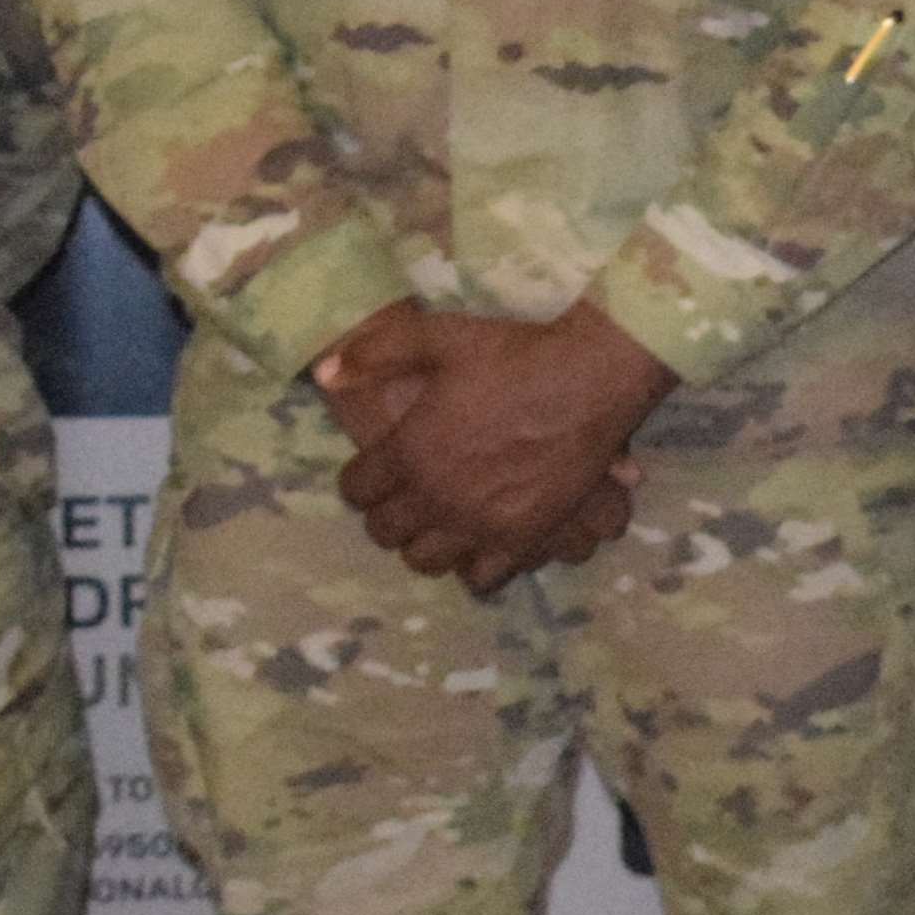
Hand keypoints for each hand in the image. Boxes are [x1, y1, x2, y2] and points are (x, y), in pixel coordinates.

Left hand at [332, 302, 668, 591]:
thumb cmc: (514, 353)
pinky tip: (483, 541)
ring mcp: (479, 524)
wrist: (590, 376)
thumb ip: (377, 352)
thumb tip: (324, 372)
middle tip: (407, 494)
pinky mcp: (522, 538)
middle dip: (388, 513)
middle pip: (385, 532)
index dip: (361, 479)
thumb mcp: (440, 336)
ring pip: (426, 560)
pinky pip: (481, 578)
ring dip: (426, 542)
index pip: (357, 489)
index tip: (376, 469)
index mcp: (409, 451)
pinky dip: (475, 565)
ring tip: (441, 522)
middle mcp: (437, 496)